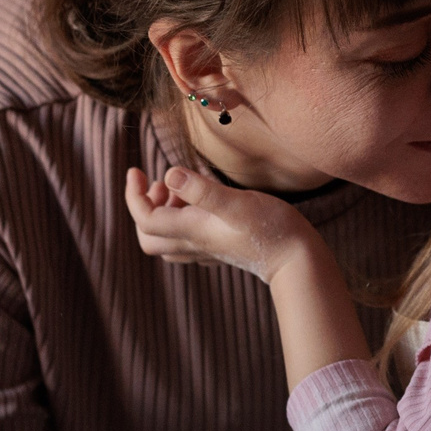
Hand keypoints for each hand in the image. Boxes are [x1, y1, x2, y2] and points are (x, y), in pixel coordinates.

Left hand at [124, 165, 309, 280]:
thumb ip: (203, 190)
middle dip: (143, 207)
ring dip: (161, 213)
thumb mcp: (238, 203)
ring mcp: (206, 249)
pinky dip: (180, 220)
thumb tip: (169, 174)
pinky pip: (185, 240)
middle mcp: (194, 243)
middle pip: (148, 236)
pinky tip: (199, 204)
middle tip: (156, 183)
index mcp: (192, 230)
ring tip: (179, 189)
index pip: (145, 218)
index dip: (133, 195)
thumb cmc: (271, 228)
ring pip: (165, 239)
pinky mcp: (219, 249)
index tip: (136, 170)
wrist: (296, 260)